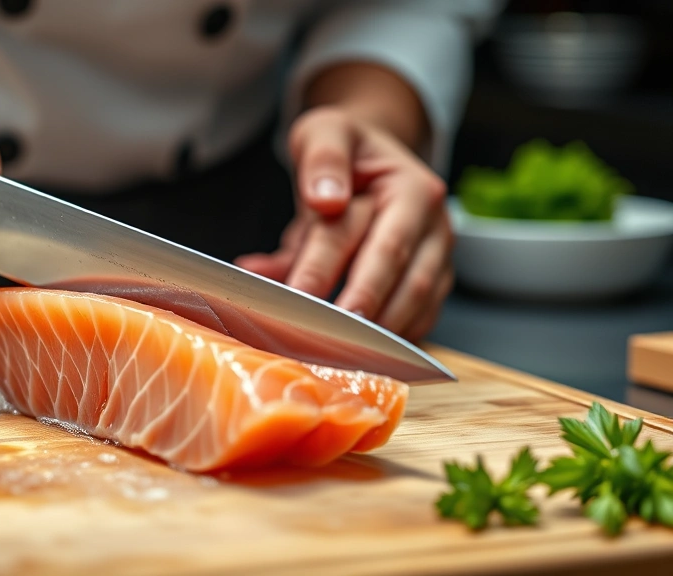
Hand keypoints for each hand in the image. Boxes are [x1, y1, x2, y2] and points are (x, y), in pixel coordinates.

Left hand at [235, 108, 453, 341]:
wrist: (373, 159)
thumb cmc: (346, 150)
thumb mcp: (325, 133)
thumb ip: (322, 160)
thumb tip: (324, 199)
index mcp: (410, 189)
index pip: (364, 235)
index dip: (327, 268)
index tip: (297, 297)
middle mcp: (433, 226)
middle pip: (395, 276)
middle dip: (359, 311)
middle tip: (325, 341)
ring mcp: (440, 259)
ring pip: (415, 304)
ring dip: (378, 333)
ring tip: (337, 354)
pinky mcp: (434, 285)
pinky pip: (419, 320)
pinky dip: (390, 340)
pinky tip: (358, 355)